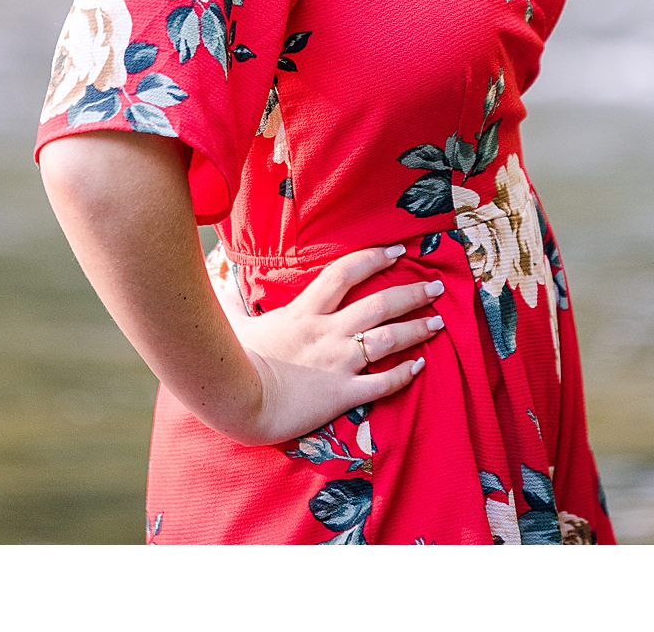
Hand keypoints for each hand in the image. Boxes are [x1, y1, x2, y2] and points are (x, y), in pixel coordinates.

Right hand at [223, 244, 443, 445]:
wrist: (233, 401)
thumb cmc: (229, 361)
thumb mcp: (232, 322)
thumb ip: (232, 297)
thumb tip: (215, 268)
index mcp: (304, 311)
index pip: (346, 272)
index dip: (375, 258)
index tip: (399, 251)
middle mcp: (328, 331)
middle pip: (380, 303)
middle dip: (413, 292)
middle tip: (437, 287)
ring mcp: (338, 362)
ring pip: (389, 339)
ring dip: (417, 329)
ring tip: (439, 322)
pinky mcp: (342, 393)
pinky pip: (382, 383)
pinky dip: (404, 374)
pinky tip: (420, 367)